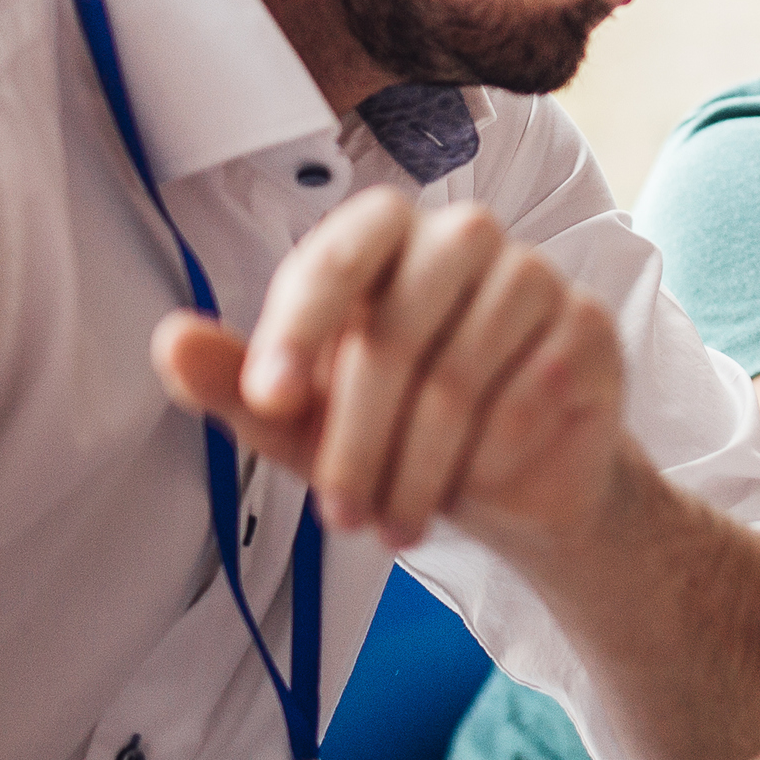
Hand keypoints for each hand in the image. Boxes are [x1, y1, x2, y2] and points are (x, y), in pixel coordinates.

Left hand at [151, 191, 629, 552]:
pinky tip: (476, 484)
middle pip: (395, 333)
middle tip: (338, 515)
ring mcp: (534, 276)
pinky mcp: (588, 326)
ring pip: (459, 378)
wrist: (519, 483)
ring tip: (395, 523)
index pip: (337, 257)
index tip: (269, 399)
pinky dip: (489, 461)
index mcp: (383, 236)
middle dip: (356, 441)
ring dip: (419, 471)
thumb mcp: (305, 420)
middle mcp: (462, 237)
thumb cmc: (402, 432)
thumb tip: (171, 343)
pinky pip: (528, 398)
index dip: (299, 328)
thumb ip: (239, 381)